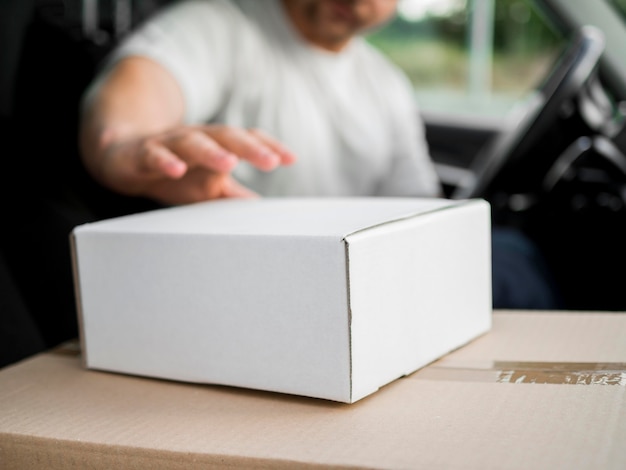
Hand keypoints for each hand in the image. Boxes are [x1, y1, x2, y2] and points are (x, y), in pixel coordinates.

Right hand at [98, 125, 295, 204]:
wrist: (122, 157)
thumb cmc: (176, 172)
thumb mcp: (208, 187)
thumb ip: (235, 196)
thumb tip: (265, 211)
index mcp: (215, 144)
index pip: (246, 139)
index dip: (268, 146)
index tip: (292, 158)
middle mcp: (196, 139)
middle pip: (225, 137)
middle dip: (249, 148)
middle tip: (271, 161)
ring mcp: (168, 144)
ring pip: (191, 142)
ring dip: (210, 152)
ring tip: (229, 163)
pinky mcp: (140, 154)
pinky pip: (152, 155)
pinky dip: (163, 161)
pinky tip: (176, 169)